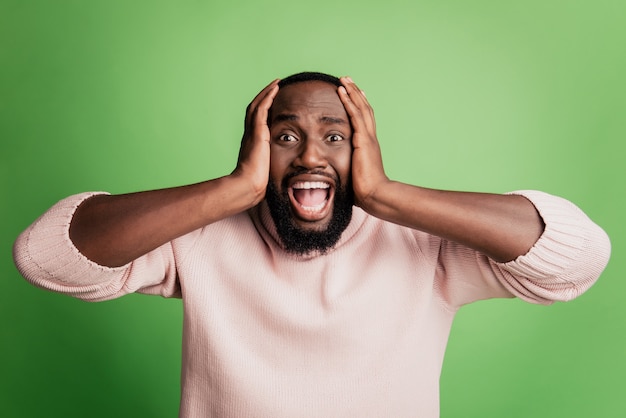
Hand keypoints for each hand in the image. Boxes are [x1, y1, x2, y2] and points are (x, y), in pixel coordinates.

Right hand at [233, 79, 279, 203]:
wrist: (248, 185)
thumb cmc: (256, 183)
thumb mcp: (266, 172)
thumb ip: (271, 167)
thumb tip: (283, 175)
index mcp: (252, 143)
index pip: (257, 121)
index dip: (264, 109)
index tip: (273, 101)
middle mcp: (249, 135)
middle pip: (254, 109)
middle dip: (264, 97)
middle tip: (274, 86)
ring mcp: (252, 133)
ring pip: (256, 106)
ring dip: (266, 93)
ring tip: (276, 84)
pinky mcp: (257, 133)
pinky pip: (261, 110)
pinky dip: (267, 98)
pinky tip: (275, 90)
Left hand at [338, 77, 389, 210]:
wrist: (375, 194)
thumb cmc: (365, 190)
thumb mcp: (355, 174)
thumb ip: (349, 168)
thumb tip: (337, 173)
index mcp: (368, 145)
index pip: (365, 120)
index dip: (359, 105)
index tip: (353, 94)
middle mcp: (370, 138)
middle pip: (365, 109)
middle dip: (356, 93)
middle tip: (347, 80)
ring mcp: (368, 138)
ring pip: (361, 108)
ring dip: (352, 92)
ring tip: (343, 79)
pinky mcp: (363, 140)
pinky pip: (355, 115)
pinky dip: (349, 102)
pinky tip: (342, 91)